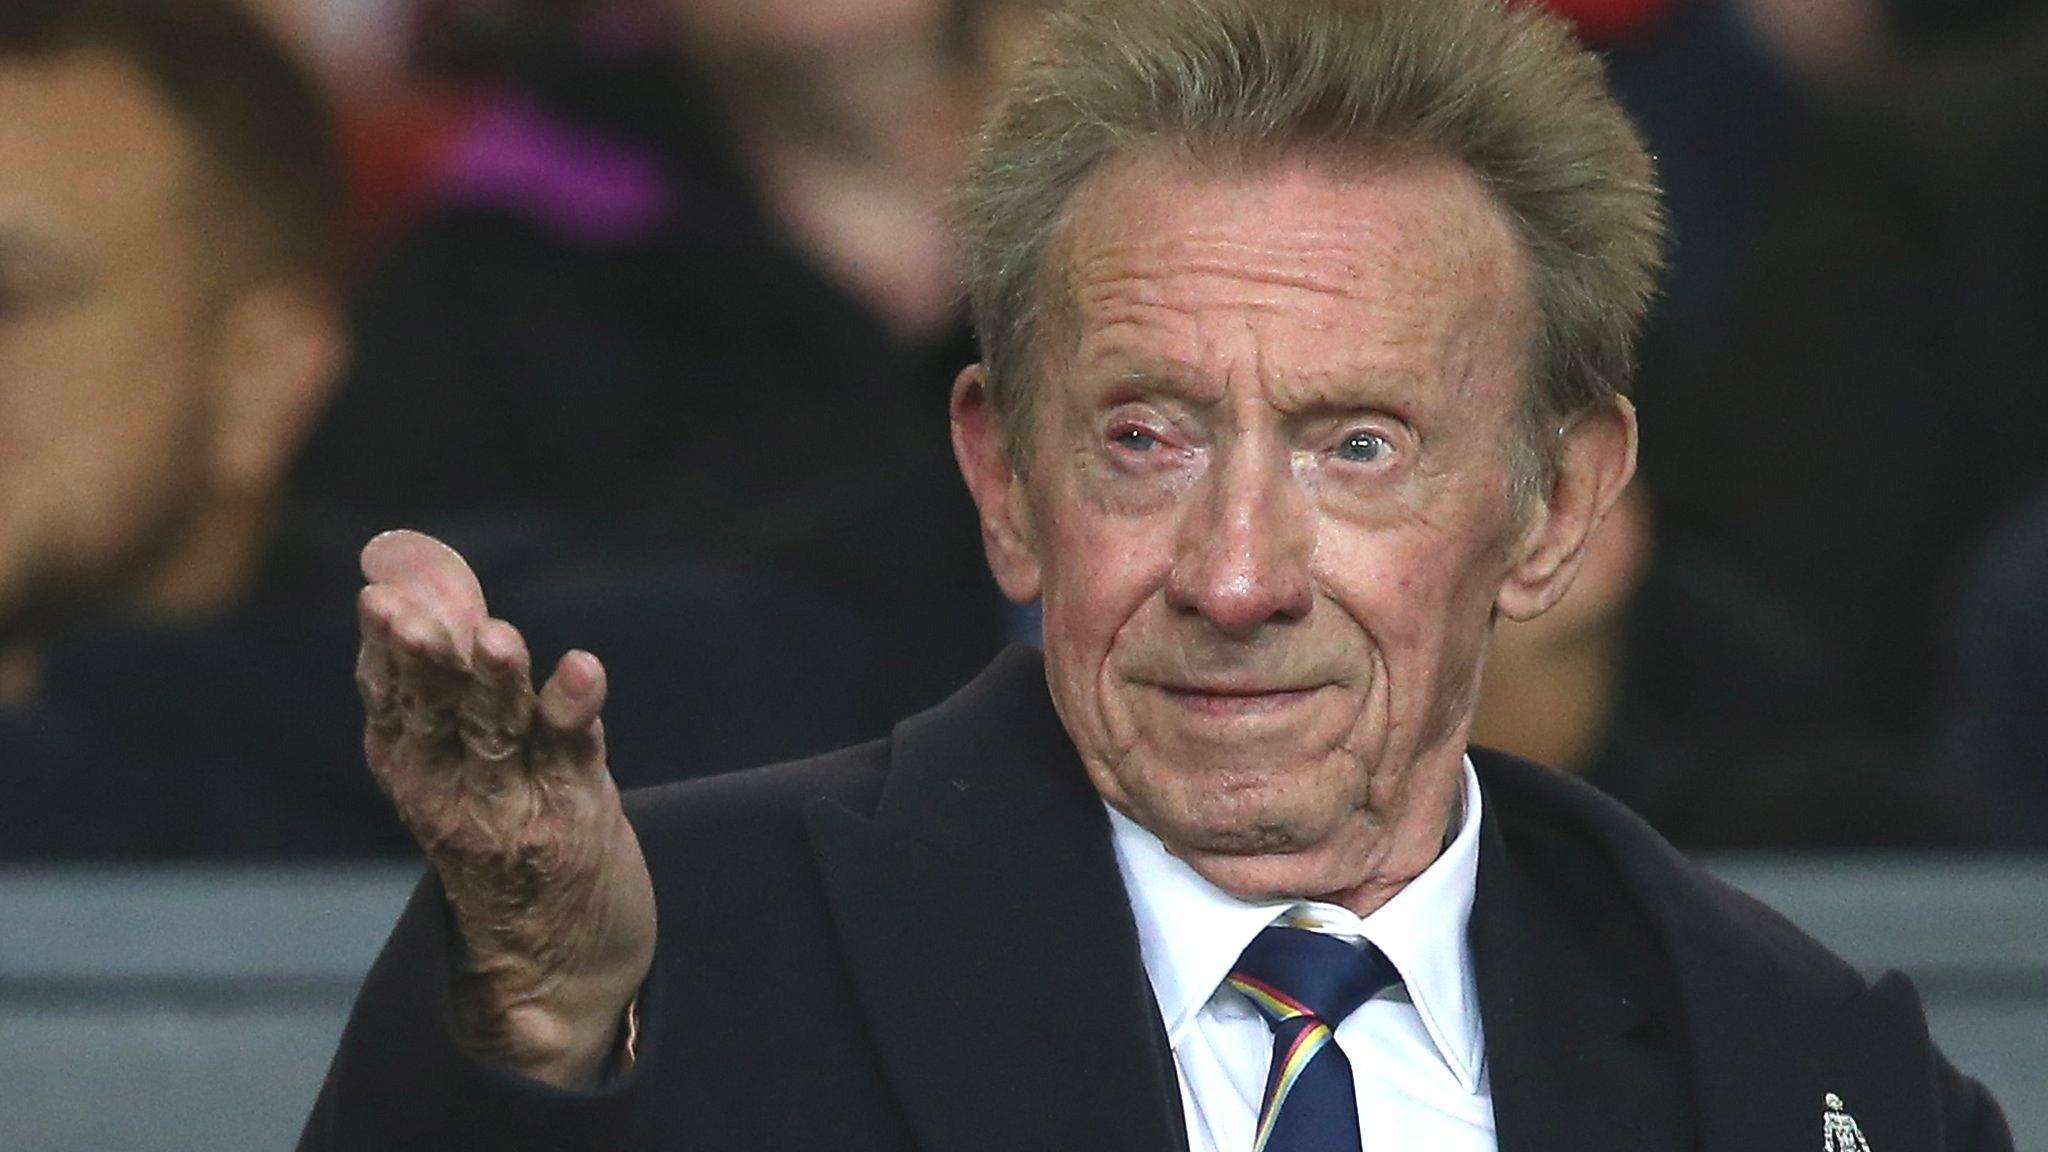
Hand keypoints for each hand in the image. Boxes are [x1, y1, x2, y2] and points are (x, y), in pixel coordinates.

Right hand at [354, 530, 655, 1087]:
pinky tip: (583, 667)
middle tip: (407, 614)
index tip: (379, 596)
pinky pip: (573, 752)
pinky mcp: (575, 811)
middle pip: (434, 711)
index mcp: (409, 762)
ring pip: (499, 731)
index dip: (385, 646)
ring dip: (497, 684)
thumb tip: (399, 555)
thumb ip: (441, 655)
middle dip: (425, 660)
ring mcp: (514, 801)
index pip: (389, 695)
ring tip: (499, 639)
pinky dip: (576, 708)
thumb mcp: (456, 745)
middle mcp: (451, 784)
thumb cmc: (503, 825)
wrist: (556, 960)